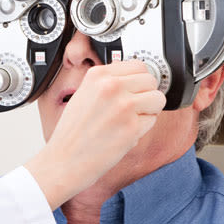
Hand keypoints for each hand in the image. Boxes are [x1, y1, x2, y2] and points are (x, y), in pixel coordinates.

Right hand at [24, 60, 165, 208]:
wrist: (65, 159)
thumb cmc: (73, 131)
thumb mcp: (84, 93)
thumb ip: (107, 81)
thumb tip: (132, 75)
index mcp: (97, 75)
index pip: (137, 65)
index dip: (138, 79)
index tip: (135, 89)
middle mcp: (111, 86)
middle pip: (150, 80)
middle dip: (146, 94)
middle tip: (133, 107)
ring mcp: (123, 106)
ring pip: (157, 98)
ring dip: (149, 109)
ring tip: (130, 119)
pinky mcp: (132, 127)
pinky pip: (152, 120)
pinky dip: (143, 127)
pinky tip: (124, 132)